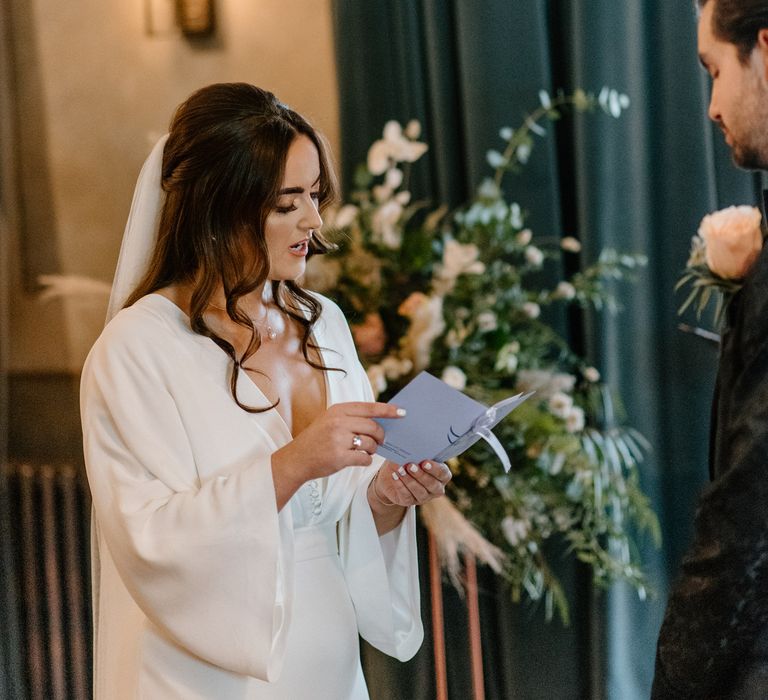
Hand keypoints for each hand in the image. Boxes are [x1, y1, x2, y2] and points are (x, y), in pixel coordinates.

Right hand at [272, 401, 403, 484]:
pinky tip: (360, 459)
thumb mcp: (331, 420)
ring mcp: (338, 439)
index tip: (402, 412)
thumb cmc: (317, 440)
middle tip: (381, 441)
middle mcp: (338, 422)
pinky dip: (366, 460)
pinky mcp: (339, 457)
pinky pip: (364, 458)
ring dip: (373, 449)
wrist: (297, 459)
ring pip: (370, 443)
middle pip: (373, 426)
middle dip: (380, 435)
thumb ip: (352, 418)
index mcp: (338, 410)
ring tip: (366, 451)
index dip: (388, 410)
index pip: (369, 407)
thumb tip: (381, 420)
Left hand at [370, 459, 451, 507]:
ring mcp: (424, 497)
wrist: (392, 473)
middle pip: (432, 485)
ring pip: (419, 492)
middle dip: (420, 475)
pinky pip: (407, 496)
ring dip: (409, 480)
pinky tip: (395, 476)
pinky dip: (400, 485)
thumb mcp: (413, 454)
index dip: (435, 469)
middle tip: (410, 465)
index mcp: (442, 475)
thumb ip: (417, 451)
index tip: (425, 462)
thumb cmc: (408, 460)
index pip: (443, 474)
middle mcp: (436, 488)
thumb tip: (412, 446)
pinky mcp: (410, 502)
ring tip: (400, 470)